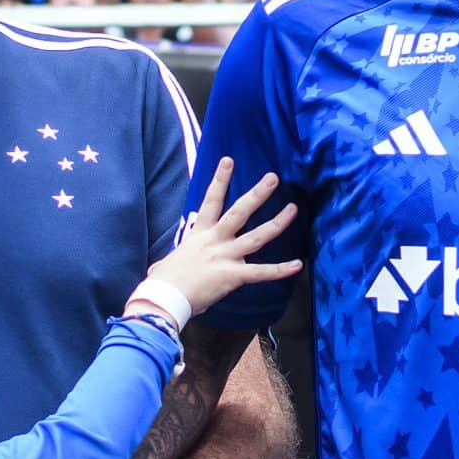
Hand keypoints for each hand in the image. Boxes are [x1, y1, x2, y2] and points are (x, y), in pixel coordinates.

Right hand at [132, 159, 300, 319]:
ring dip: (277, 223)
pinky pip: (261, 272)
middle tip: (273, 178)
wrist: (163, 298)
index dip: (220, 180)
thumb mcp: (165, 263)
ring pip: (257, 237)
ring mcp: (225, 256)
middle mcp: (215, 240)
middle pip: (239, 212)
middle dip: (257, 194)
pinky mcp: (232, 276)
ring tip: (293, 209)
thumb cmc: (162, 283)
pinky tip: (297, 265)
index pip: (211, 201)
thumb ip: (170, 261)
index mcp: (199, 234)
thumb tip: (160, 268)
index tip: (228, 160)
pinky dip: (280, 270)